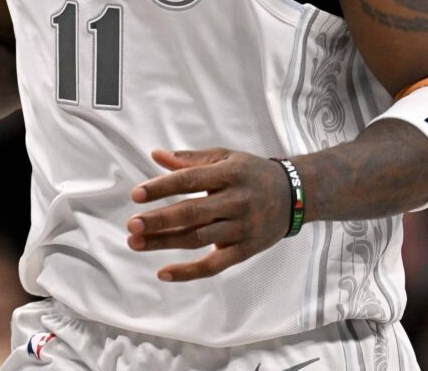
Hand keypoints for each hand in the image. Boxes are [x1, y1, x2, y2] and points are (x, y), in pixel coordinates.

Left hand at [126, 148, 291, 281]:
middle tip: (132, 225)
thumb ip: (190, 159)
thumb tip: (156, 155)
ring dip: (165, 243)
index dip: (162, 187)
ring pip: (198, 239)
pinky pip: (215, 265)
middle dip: (159, 220)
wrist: (295, 194)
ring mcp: (242, 227)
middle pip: (192, 212)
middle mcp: (237, 200)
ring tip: (136, 242)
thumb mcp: (226, 158)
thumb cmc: (252, 173)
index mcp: (230, 174)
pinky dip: (189, 272)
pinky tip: (164, 273)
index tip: (136, 195)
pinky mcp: (246, 249)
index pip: (190, 180)